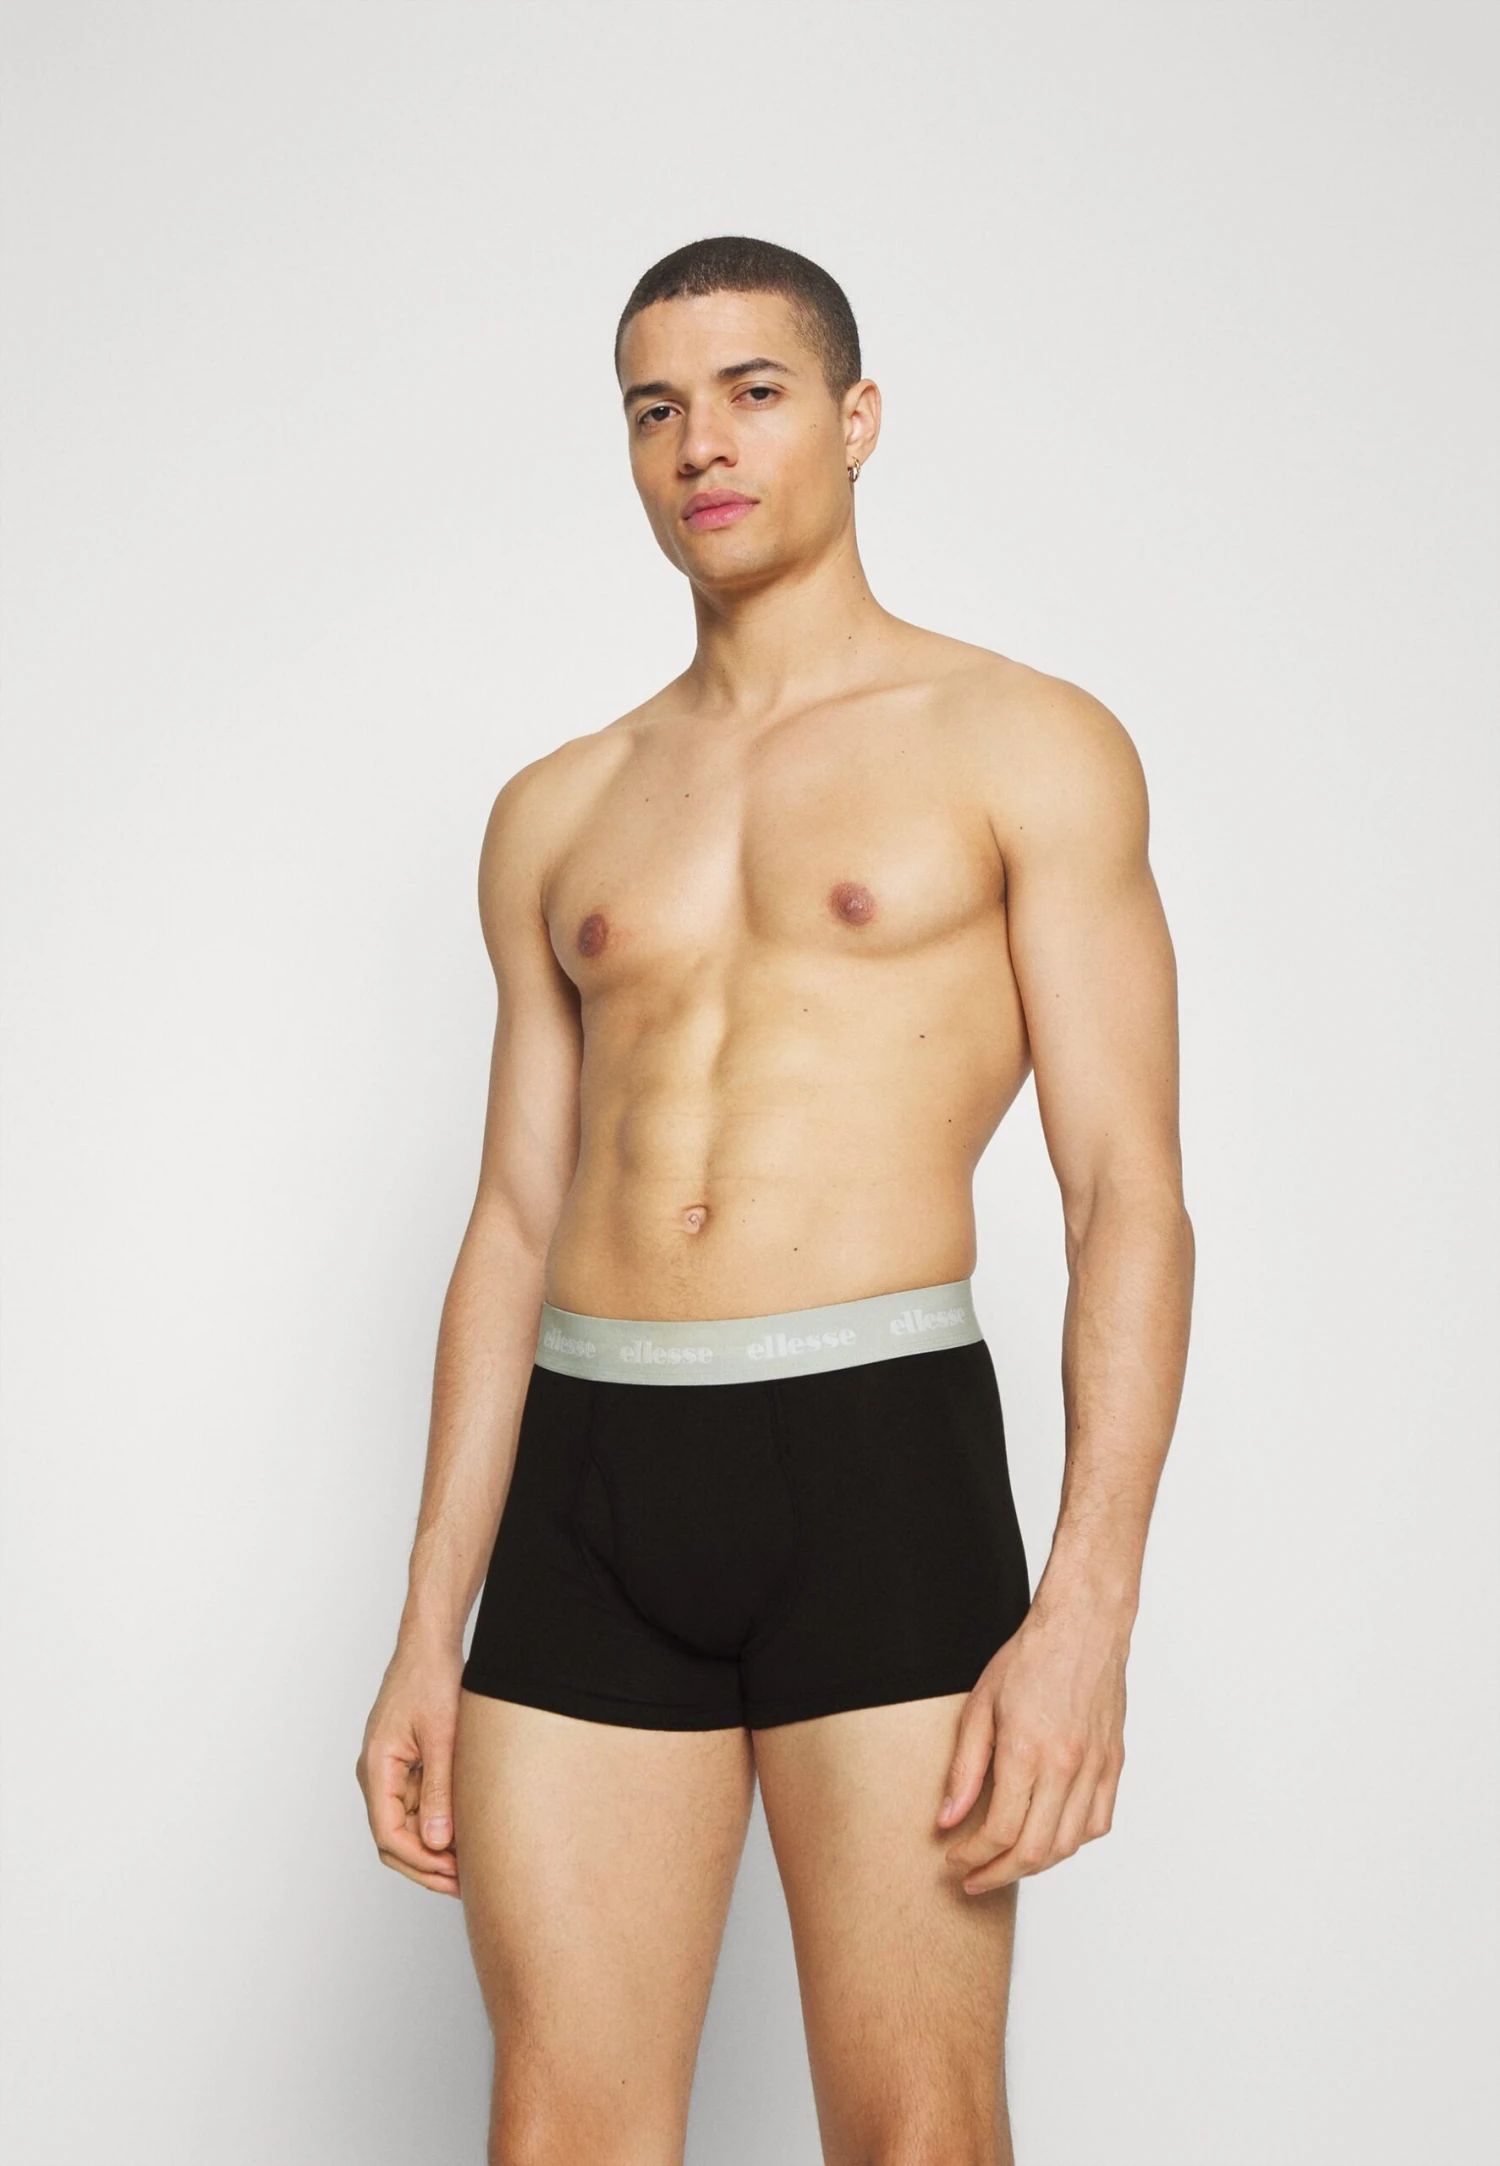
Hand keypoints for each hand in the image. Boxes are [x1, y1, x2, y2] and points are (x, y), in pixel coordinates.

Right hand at [356, 1639, 464, 1896]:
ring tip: (470, 1860)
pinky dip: (437, 1822)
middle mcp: (376, 1774)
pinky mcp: (404, 1763)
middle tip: (464, 1881)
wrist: (430, 1644)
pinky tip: (464, 1831)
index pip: (389, 1836)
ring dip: (433, 1846)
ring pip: (406, 1825)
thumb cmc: (431, 1680)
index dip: (421, 1862)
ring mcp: (389, 1770)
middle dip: (426, 1865)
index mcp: (376, 1768)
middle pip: (393, 1839)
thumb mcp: (441, 1738)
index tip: (453, 1873)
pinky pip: (415, 1804)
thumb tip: (437, 1843)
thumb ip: (439, 1791)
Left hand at [936, 1600, 1128, 1893]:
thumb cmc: (1029, 1658)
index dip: (972, 1855)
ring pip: (1069, 1845)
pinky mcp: (1113, 1764)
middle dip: (999, 1874)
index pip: (999, 1830)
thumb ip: (964, 1769)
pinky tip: (1049, 1836)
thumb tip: (948, 1818)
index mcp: (1027, 1751)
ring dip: (1035, 1864)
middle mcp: (1066, 1766)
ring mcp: (1095, 1768)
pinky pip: (1097, 1823)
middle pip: (1035, 1851)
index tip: (955, 1858)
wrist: (1083, 1627)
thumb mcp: (979, 1706)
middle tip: (974, 1878)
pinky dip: (1072, 1842)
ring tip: (1007, 1863)